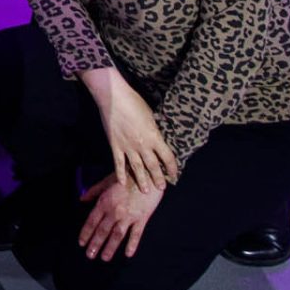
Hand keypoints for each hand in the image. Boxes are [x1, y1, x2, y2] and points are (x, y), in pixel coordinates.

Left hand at [77, 173, 163, 261]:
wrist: (147, 174)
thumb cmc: (126, 176)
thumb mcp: (106, 181)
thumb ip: (93, 191)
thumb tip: (81, 199)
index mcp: (104, 202)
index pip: (92, 221)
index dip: (86, 233)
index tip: (81, 243)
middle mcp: (114, 211)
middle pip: (103, 231)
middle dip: (95, 244)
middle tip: (89, 255)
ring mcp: (128, 216)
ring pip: (117, 235)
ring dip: (110, 248)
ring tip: (104, 258)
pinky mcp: (142, 218)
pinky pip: (136, 234)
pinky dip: (132, 245)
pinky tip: (128, 254)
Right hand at [83, 67, 179, 191]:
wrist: (114, 98)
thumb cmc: (134, 102)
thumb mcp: (151, 116)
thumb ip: (154, 131)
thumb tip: (156, 138)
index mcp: (154, 137)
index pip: (167, 157)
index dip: (172, 168)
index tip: (174, 174)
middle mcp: (143, 145)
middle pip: (153, 166)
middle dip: (158, 178)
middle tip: (162, 188)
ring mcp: (128, 146)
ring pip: (137, 168)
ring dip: (142, 180)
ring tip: (146, 190)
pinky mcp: (115, 145)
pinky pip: (119, 163)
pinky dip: (120, 174)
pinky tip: (122, 183)